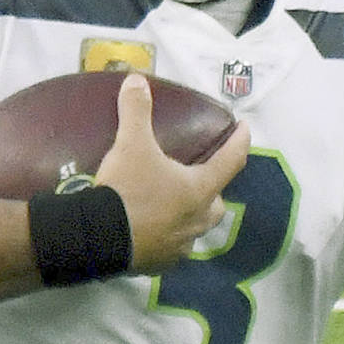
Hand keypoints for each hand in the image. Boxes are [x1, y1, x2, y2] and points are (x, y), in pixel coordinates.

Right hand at [95, 74, 250, 271]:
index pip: (231, 161)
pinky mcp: (158, 264)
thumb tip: (136, 79)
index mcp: (199, 189)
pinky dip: (164, 238)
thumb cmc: (126, 189)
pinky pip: (169, 249)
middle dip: (211, 191)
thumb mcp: (130, 144)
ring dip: (187, 217)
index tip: (246, 129)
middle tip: (197, 177)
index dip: (240, 141)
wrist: (97, 238)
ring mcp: (178, 246)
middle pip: (216, 204)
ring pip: (193, 229)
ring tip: (170, 206)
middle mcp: (196, 220)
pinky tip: (148, 231)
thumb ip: (136, 111)